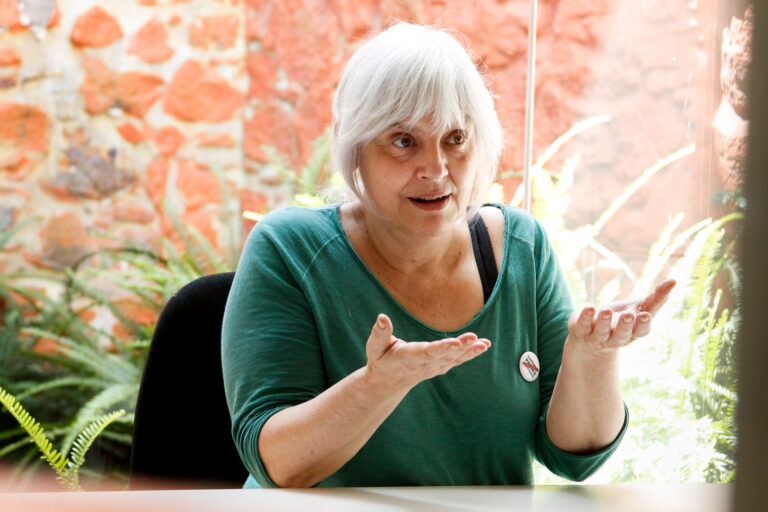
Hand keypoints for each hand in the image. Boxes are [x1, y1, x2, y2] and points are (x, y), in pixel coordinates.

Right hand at [364, 314, 490, 390]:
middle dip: (461, 347)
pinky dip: (471, 354)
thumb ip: (379, 333)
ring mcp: (435, 367)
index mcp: (409, 358)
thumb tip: (382, 317)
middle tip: (474, 338)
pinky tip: (484, 345)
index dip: (441, 348)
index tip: (455, 343)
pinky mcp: (441, 366)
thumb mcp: (374, 348)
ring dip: (470, 352)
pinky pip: (458, 360)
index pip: (427, 352)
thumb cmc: (381, 360)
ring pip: (455, 359)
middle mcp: (425, 364)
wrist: (389, 382)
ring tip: (484, 344)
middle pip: (445, 355)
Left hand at [566, 278, 675, 356]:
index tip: (646, 315)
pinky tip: (589, 308)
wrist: (591, 338)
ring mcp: (598, 336)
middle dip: (626, 325)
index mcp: (633, 332)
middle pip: (622, 335)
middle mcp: (616, 337)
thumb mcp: (640, 308)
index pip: (641, 331)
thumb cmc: (622, 319)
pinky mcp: (581, 331)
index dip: (643, 325)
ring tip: (606, 311)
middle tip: (629, 315)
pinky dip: (585, 318)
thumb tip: (674, 280)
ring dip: (604, 322)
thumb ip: (657, 298)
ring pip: (602, 332)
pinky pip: (583, 326)